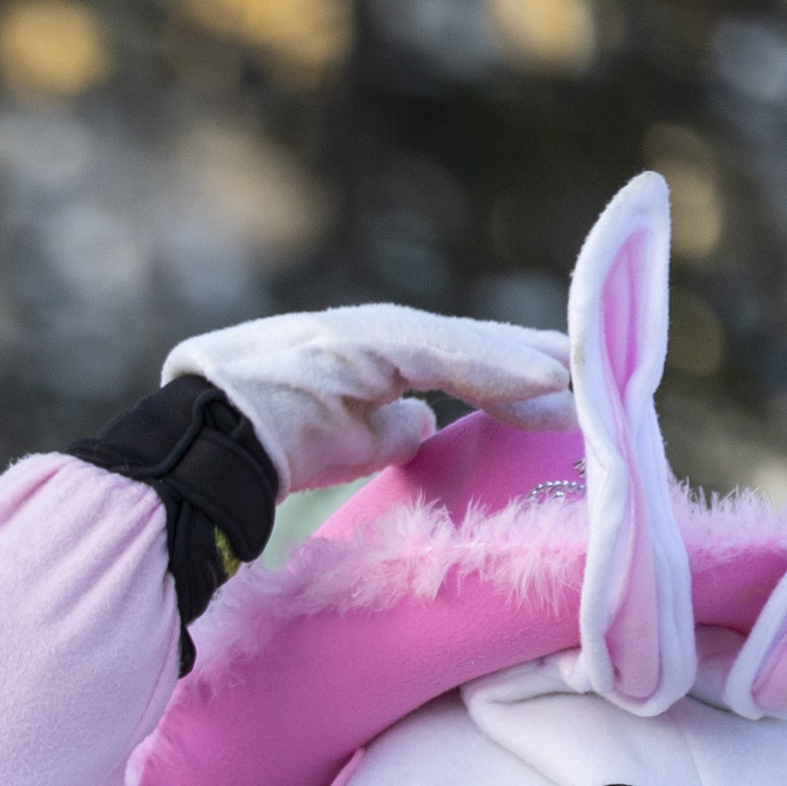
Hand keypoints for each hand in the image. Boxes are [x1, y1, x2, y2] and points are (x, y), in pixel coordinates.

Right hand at [160, 307, 576, 492]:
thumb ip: (381, 430)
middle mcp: (361, 329)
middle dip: (527, 353)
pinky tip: (541, 379)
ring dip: (524, 361)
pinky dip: (494, 367)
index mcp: (354, 353)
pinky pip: (441, 354)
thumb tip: (423, 427)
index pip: (443, 354)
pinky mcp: (357, 345)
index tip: (555, 382)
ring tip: (581, 378)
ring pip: (459, 342)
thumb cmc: (248, 456)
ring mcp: (358, 331)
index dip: (501, 367)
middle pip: (462, 338)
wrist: (193, 454)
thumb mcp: (332, 445)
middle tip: (593, 366)